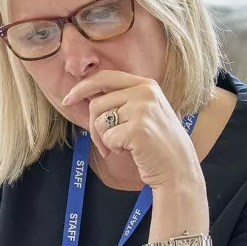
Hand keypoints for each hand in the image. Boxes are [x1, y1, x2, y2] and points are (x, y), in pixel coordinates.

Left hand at [64, 70, 198, 191]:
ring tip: (124, 146)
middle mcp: (145, 92)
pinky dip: (113, 149)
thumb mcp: (143, 112)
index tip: (68, 100)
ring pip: (99, 122)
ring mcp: (142, 109)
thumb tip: (84, 96)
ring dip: (105, 140)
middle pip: (96, 104)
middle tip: (105, 144)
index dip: (82, 88)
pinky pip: (107, 138)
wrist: (177, 168)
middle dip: (94, 128)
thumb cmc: (156, 144)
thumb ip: (120, 101)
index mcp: (146, 84)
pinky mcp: (138, 128)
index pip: (105, 77)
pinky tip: (131, 151)